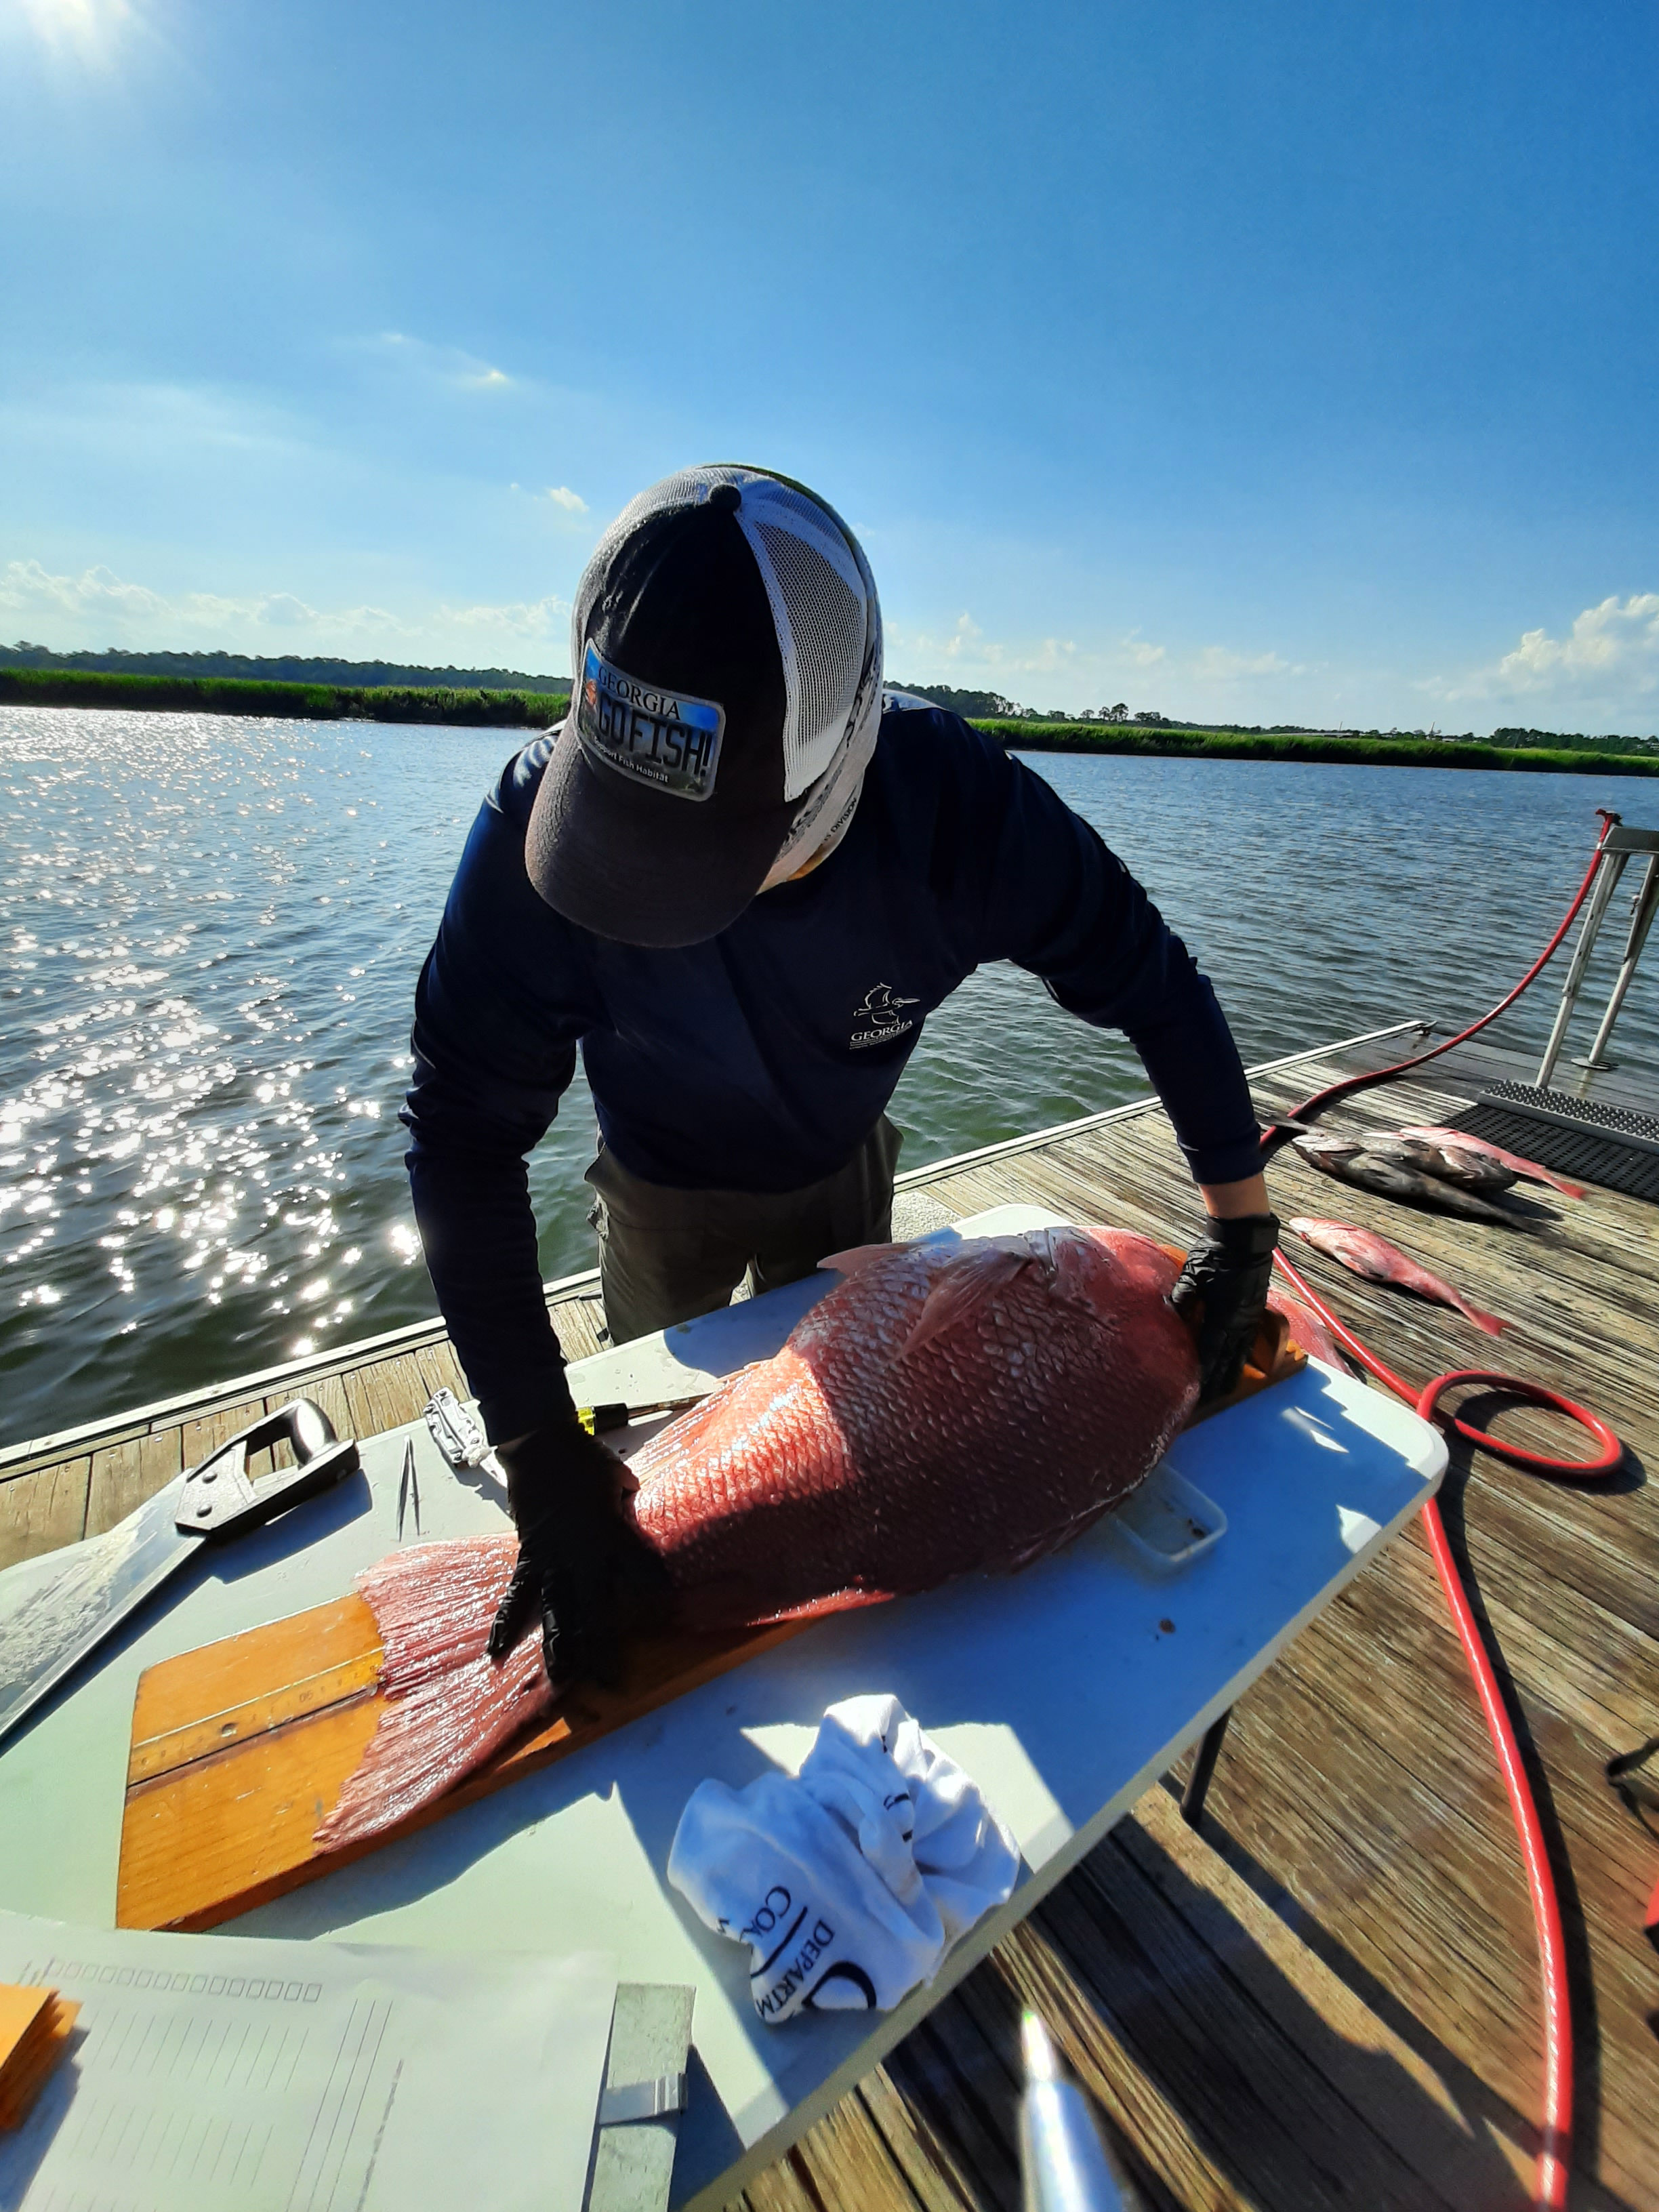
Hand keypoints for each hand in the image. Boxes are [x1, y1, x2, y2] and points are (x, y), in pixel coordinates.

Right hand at [486, 1419, 635, 1689]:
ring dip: (560, 1647)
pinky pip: (516, 1595)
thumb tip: (634, 1510)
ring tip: (564, 1682)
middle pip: (597, 1608)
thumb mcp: (619, 1479)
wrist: (539, 1446)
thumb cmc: (583, 1459)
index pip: (640, 1571)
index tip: (671, 1618)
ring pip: (557, 1611)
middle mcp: (583, 1556)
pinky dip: (505, 1622)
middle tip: (613, 1682)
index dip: (655, 1593)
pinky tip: (496, 1651)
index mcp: (611, 1534)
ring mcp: (552, 1560)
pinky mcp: (528, 1557)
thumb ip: (628, 1502)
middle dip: (605, 1647)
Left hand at [1171, 1213, 1279, 1401]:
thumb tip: (1169, 1315)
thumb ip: (1182, 1297)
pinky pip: (1248, 1339)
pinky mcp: (1255, 1310)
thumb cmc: (1215, 1255)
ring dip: (1233, 1371)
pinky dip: (1242, 1354)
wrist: (1245, 1239)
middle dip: (1219, 1380)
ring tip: (1227, 1389)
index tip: (1199, 1391)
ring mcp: (1250, 1317)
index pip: (1212, 1351)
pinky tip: (1239, 1361)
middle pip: (1228, 1358)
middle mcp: (1240, 1322)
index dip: (1205, 1372)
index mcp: (1223, 1316)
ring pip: (1241, 1351)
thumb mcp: (1193, 1275)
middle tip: (1211, 1400)